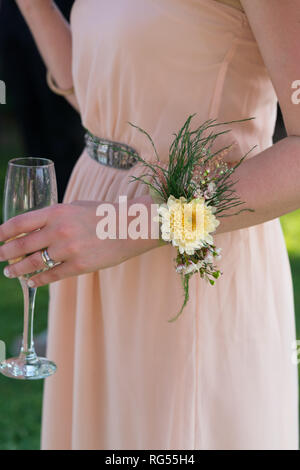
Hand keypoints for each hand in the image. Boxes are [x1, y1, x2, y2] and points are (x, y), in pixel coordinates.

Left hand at [0, 197, 160, 287]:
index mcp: (56, 212)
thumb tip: (33, 228)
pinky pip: (52, 275)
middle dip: (4, 253)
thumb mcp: (76, 207)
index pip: (19, 222)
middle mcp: (58, 230)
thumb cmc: (103, 214)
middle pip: (21, 245)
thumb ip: (54, 216)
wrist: (130, 227)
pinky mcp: (79, 266)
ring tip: (9, 272)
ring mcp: (68, 250)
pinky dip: (38, 280)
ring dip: (17, 269)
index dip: (2, 232)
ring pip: (33, 263)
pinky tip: (31, 282)